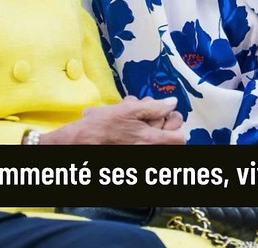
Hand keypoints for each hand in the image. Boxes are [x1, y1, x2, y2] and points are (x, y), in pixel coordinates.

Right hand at [43, 97, 185, 144]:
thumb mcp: (128, 110)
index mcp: (150, 140)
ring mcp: (139, 153)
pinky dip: (136, 133)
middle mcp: (147, 151)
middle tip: (145, 111)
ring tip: (130, 114)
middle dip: (160, 119)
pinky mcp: (130, 153)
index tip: (167, 114)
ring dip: (146, 123)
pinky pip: (140, 142)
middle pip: (168, 136)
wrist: (78, 143)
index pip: (179, 139)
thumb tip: (172, 104)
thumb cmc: (100, 127)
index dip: (175, 124)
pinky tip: (124, 125)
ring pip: (153, 136)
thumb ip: (154, 108)